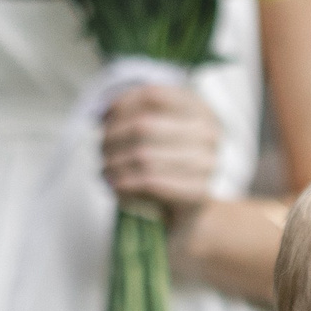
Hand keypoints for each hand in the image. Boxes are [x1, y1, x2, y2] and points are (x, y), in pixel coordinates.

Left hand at [99, 83, 223, 217]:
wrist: (189, 215)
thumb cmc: (166, 170)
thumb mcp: (156, 135)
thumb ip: (135, 116)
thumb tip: (102, 112)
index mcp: (199, 109)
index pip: (152, 95)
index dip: (122, 105)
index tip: (104, 119)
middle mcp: (208, 132)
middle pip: (143, 125)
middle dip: (113, 138)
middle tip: (102, 151)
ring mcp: (208, 163)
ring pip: (143, 155)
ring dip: (115, 164)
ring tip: (107, 170)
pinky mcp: (199, 193)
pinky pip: (152, 182)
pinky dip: (126, 184)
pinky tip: (117, 187)